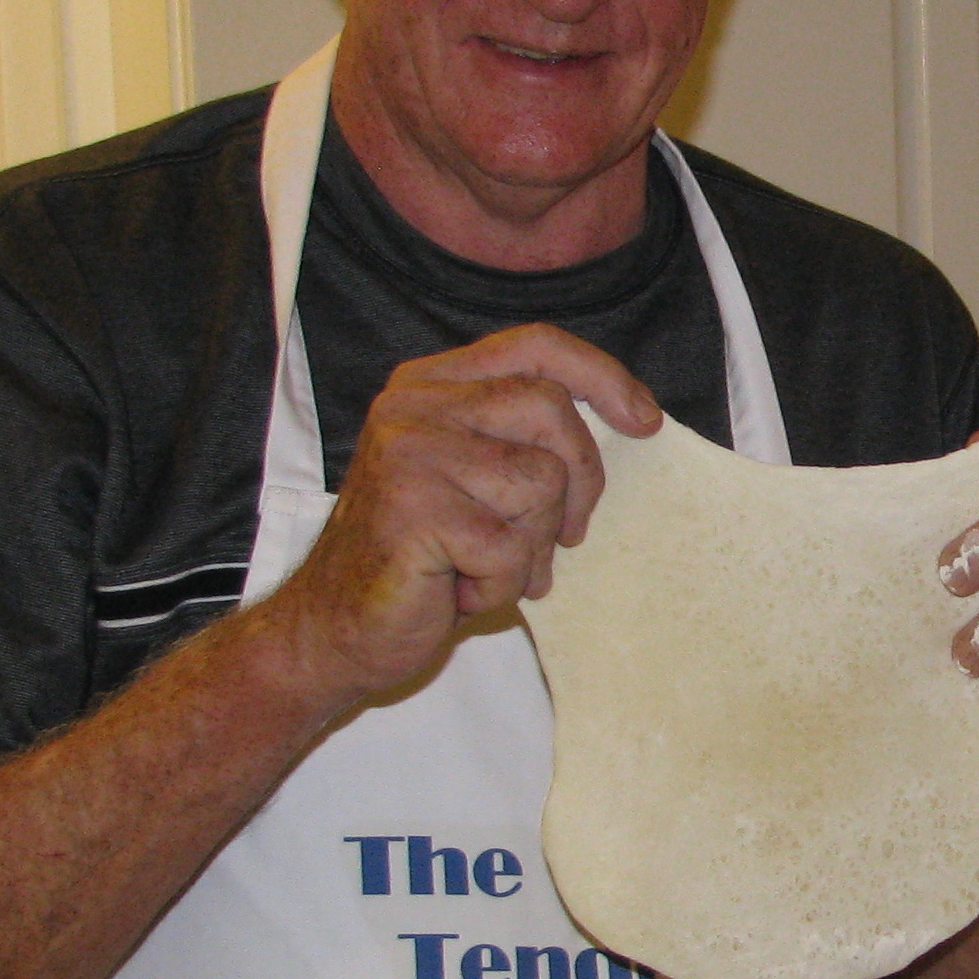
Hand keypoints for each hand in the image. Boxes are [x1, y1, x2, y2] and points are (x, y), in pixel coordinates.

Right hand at [266, 323, 659, 704]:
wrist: (333, 631)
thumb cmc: (420, 561)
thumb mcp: (473, 480)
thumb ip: (521, 439)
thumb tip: (628, 421)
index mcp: (429, 386)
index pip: (534, 347)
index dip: (601, 376)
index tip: (646, 420)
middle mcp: (412, 407)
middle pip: (549, 409)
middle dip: (582, 481)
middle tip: (568, 536)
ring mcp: (408, 454)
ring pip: (540, 481)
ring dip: (534, 545)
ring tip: (488, 569)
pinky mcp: (413, 511)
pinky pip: (511, 547)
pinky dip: (503, 586)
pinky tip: (461, 593)